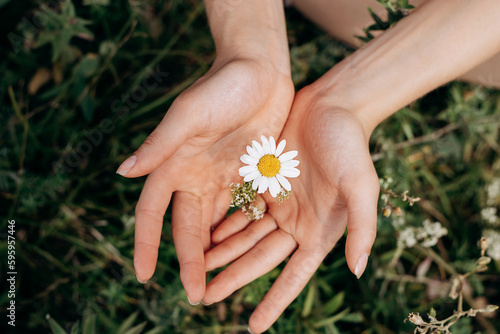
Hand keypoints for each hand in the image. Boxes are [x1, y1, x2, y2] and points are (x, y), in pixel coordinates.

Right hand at [119, 57, 293, 303]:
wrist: (260, 71)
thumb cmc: (222, 86)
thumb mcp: (191, 114)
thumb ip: (160, 144)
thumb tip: (122, 172)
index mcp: (175, 164)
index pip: (153, 212)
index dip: (146, 242)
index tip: (144, 274)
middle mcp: (197, 176)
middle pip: (188, 228)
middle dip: (190, 261)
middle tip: (196, 296)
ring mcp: (224, 178)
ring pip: (216, 226)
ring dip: (215, 255)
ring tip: (219, 286)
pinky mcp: (251, 176)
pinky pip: (244, 212)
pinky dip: (242, 234)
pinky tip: (247, 257)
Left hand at [202, 87, 379, 332]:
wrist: (333, 106)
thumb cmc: (351, 145)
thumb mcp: (360, 186)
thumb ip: (362, 227)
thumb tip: (358, 270)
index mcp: (318, 230)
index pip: (294, 275)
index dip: (275, 302)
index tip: (253, 327)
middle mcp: (296, 222)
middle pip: (260, 259)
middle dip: (234, 279)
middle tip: (206, 299)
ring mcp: (278, 202)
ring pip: (245, 236)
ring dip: (223, 254)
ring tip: (198, 273)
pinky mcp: (264, 182)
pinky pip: (239, 208)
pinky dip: (223, 224)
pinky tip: (204, 236)